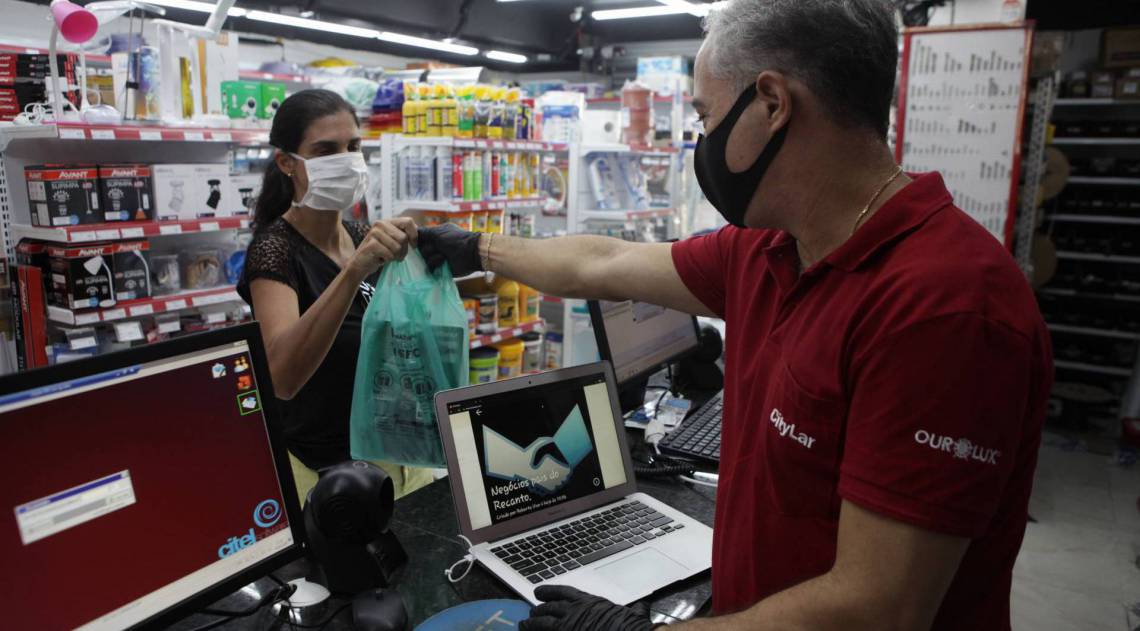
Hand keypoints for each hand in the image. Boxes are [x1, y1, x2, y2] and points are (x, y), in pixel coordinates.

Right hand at [347, 217, 417, 279]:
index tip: (413, 246)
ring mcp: (374, 233)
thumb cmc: (381, 253)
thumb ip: (404, 234)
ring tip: (387, 256)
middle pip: (404, 238)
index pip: (408, 222)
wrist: (361, 264)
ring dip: (395, 256)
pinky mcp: (371, 244)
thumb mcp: (394, 241)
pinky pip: (390, 254)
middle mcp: (380, 224)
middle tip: (395, 255)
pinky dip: (388, 260)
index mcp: (388, 221)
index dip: (414, 235)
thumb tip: (419, 230)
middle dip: (403, 251)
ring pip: (397, 247)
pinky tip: (381, 259)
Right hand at [417, 224, 482, 276]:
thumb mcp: (438, 232)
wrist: (471, 253)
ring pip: (424, 260)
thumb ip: (424, 232)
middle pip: (420, 251)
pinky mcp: (440, 269)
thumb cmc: (455, 239)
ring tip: (444, 256)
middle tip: (437, 248)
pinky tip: (443, 263)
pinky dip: (434, 266)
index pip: (418, 239)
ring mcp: (436, 259)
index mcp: (433, 237)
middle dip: (428, 250)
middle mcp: (434, 247)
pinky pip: (429, 270)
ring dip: (434, 258)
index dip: (415, 242)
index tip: (415, 243)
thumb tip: (411, 233)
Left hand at [519, 585, 655, 630]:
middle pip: (549, 608)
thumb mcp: (632, 614)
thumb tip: (642, 607)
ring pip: (541, 623)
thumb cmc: (631, 629)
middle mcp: (574, 611)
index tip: (539, 592)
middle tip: (532, 612)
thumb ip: (633, 610)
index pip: (563, 592)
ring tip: (524, 625)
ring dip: (531, 624)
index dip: (549, 591)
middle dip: (539, 610)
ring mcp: (567, 627)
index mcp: (589, 602)